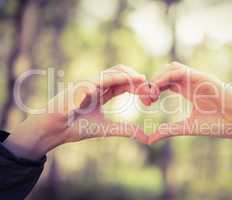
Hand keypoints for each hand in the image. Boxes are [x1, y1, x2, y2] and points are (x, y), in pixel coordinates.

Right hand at [3, 65, 149, 159]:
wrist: (55, 130)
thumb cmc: (76, 127)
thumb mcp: (107, 128)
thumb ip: (125, 130)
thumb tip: (146, 138)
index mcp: (102, 92)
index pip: (124, 84)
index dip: (137, 86)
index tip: (151, 93)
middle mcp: (97, 85)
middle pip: (121, 74)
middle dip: (137, 78)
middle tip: (150, 86)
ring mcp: (89, 83)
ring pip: (114, 71)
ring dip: (130, 75)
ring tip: (144, 80)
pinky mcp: (82, 85)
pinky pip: (102, 78)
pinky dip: (118, 78)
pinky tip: (132, 81)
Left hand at [147, 62, 231, 157]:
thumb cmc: (217, 125)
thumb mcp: (187, 127)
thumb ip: (168, 130)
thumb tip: (149, 139)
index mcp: (188, 91)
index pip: (165, 83)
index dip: (153, 89)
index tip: (147, 103)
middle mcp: (191, 82)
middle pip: (165, 73)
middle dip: (152, 82)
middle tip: (147, 99)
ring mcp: (198, 78)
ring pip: (171, 67)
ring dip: (158, 78)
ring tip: (152, 94)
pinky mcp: (204, 78)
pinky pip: (181, 71)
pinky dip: (166, 77)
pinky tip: (158, 88)